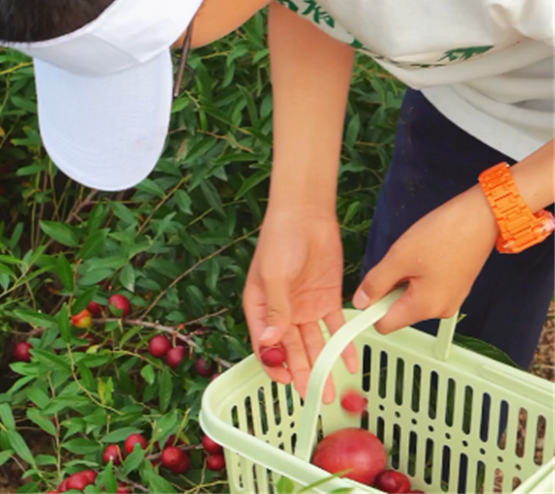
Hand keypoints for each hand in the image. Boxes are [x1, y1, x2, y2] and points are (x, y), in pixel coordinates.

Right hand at [243, 206, 358, 402]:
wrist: (306, 214)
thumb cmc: (280, 241)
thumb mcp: (274, 276)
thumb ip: (276, 310)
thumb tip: (271, 343)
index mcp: (260, 307)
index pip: (265, 345)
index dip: (274, 365)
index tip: (286, 382)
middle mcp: (282, 311)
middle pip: (291, 349)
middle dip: (302, 373)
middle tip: (315, 395)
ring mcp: (305, 306)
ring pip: (314, 343)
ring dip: (322, 364)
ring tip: (332, 389)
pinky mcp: (327, 298)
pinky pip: (334, 327)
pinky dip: (342, 344)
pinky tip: (350, 362)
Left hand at [353, 186, 498, 333]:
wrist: (481, 218)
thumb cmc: (444, 235)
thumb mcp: (399, 257)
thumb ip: (376, 283)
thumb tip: (360, 302)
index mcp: (425, 308)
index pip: (384, 324)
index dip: (369, 310)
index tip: (364, 291)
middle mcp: (439, 310)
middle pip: (397, 310)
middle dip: (388, 289)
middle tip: (396, 263)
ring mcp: (450, 299)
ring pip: (411, 298)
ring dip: (403, 280)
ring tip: (413, 256)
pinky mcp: (455, 287)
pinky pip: (425, 289)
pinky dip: (417, 275)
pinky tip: (424, 256)